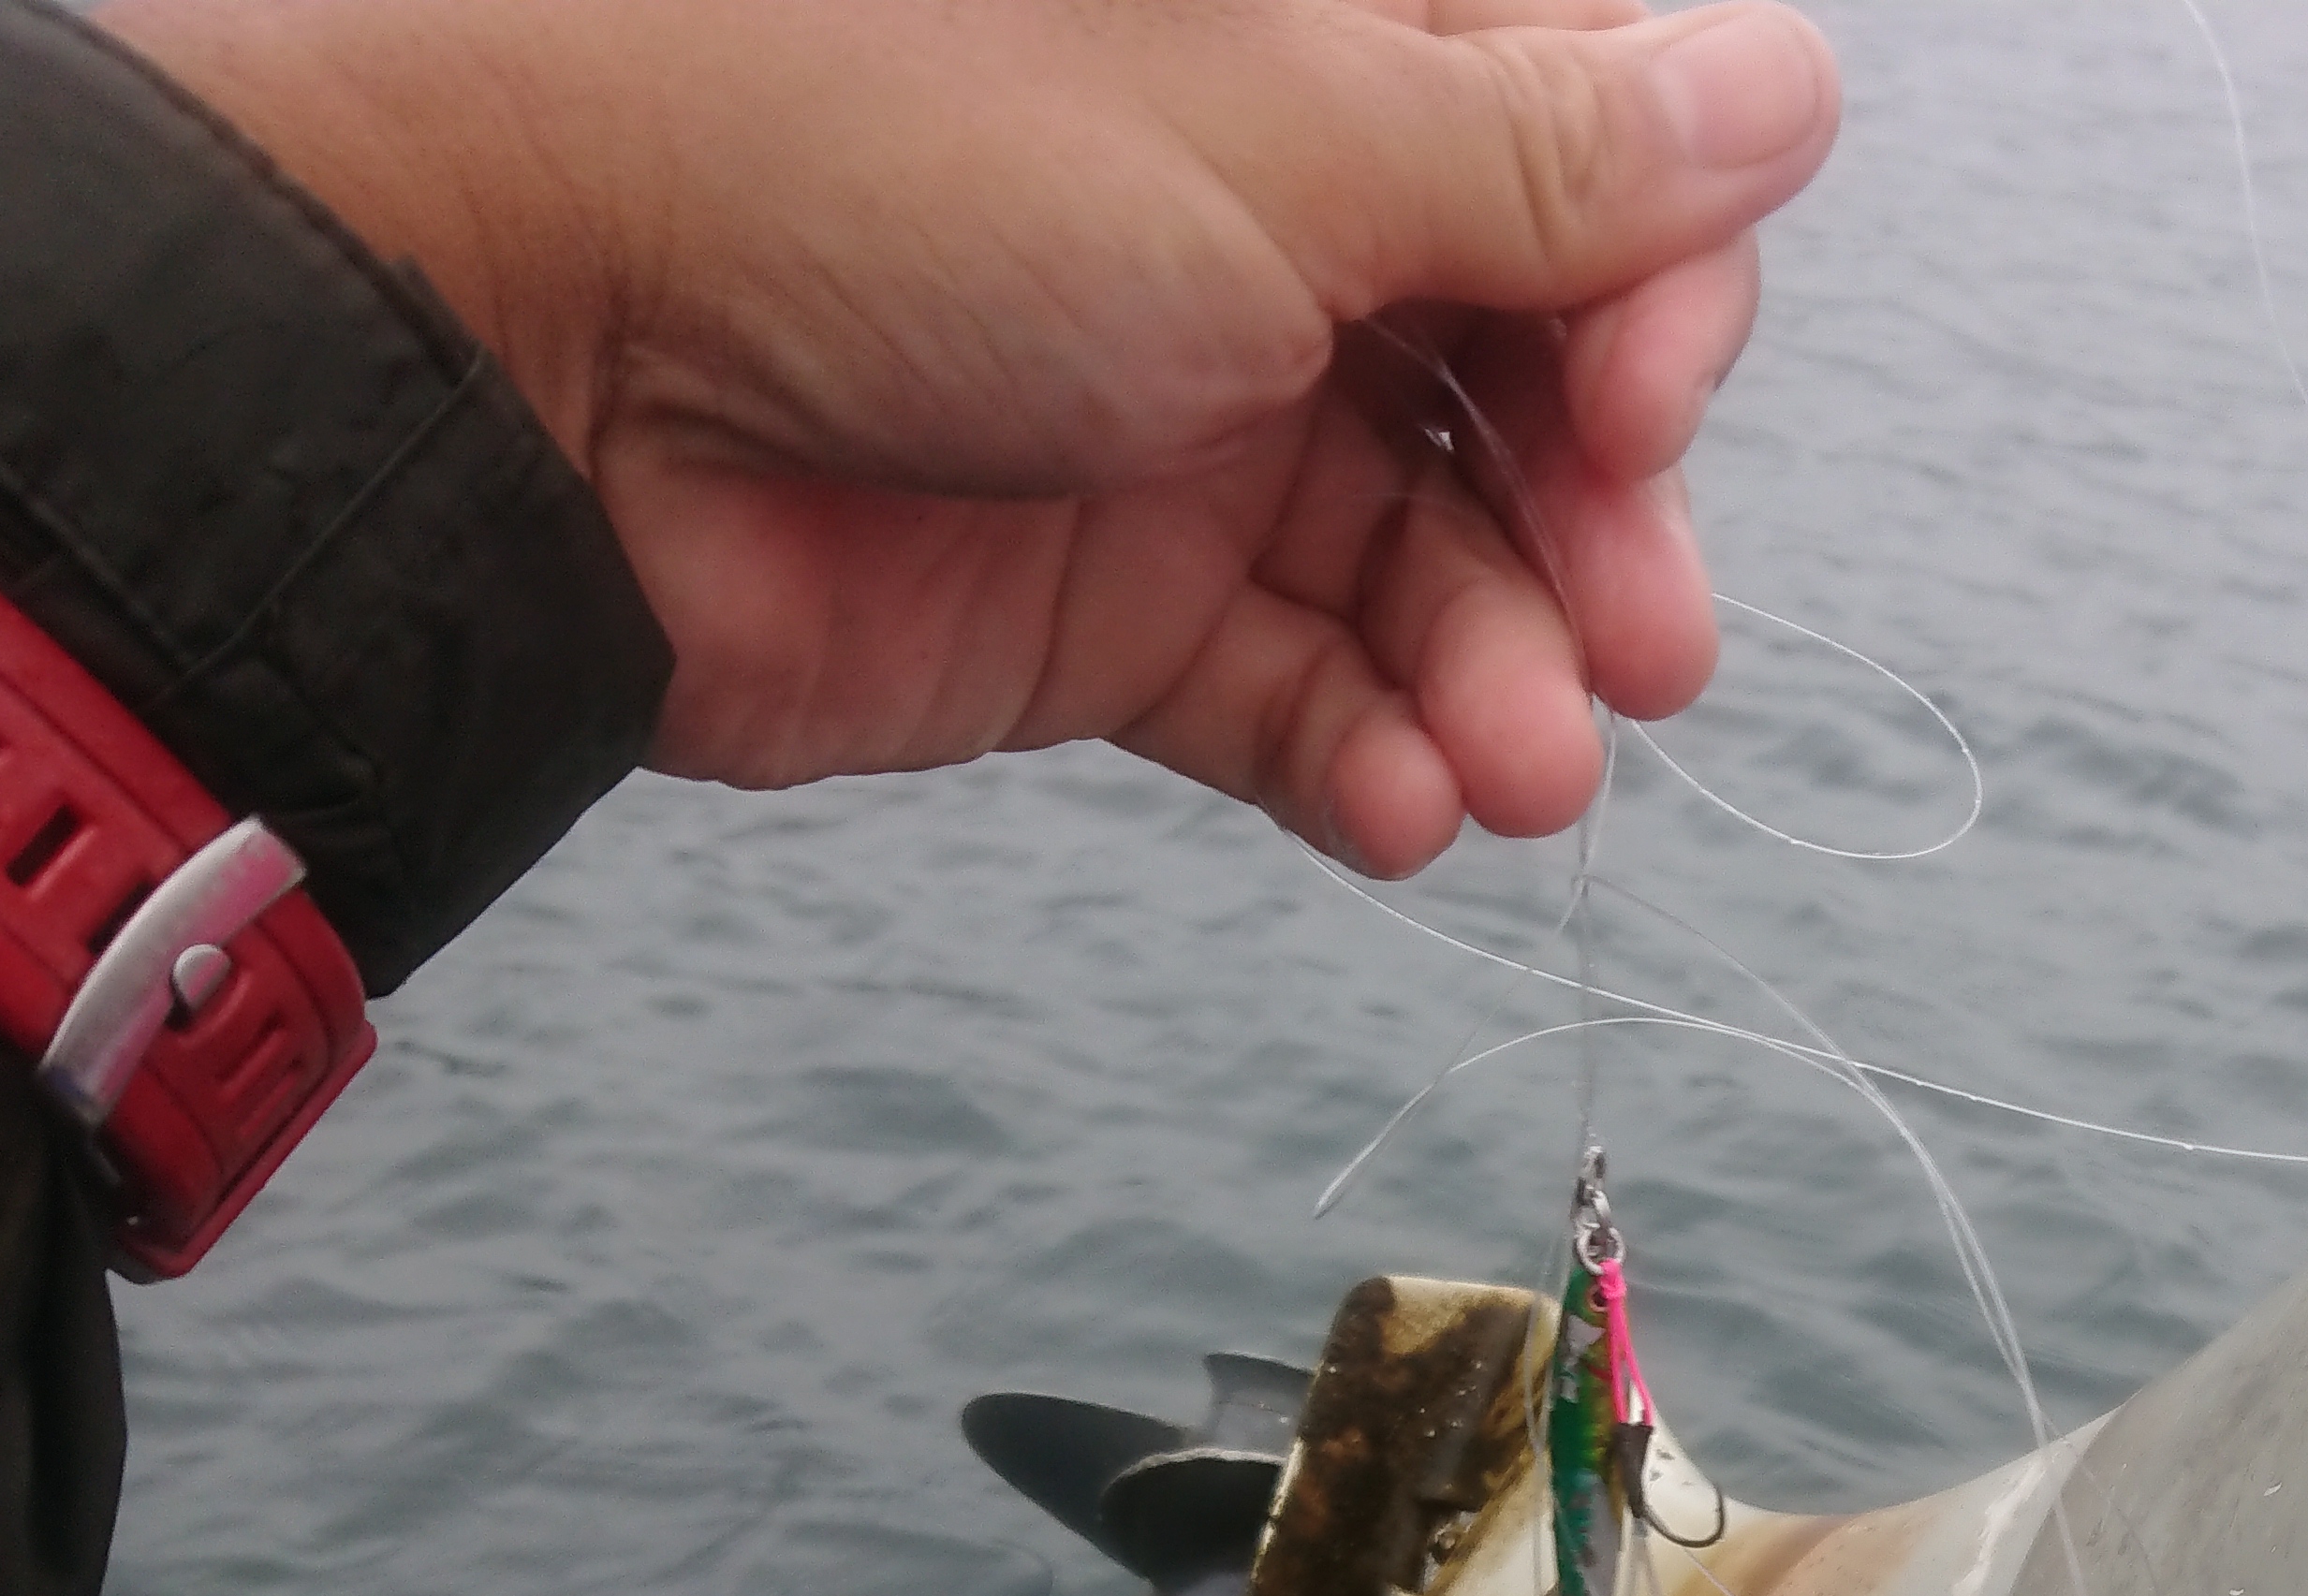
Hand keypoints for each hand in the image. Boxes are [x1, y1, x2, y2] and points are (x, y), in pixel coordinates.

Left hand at [104, 0, 1841, 872]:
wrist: (529, 358)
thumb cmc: (852, 160)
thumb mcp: (1274, 138)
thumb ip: (1542, 160)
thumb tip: (1778, 89)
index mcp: (1311, 46)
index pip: (1592, 162)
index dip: (1660, 296)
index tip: (1641, 408)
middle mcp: (1268, 217)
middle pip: (1537, 386)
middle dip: (1603, 529)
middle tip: (1638, 643)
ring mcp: (1187, 414)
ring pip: (1432, 567)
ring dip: (1503, 679)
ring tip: (1519, 773)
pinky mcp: (1106, 601)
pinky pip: (1297, 694)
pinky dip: (1373, 759)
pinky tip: (1409, 808)